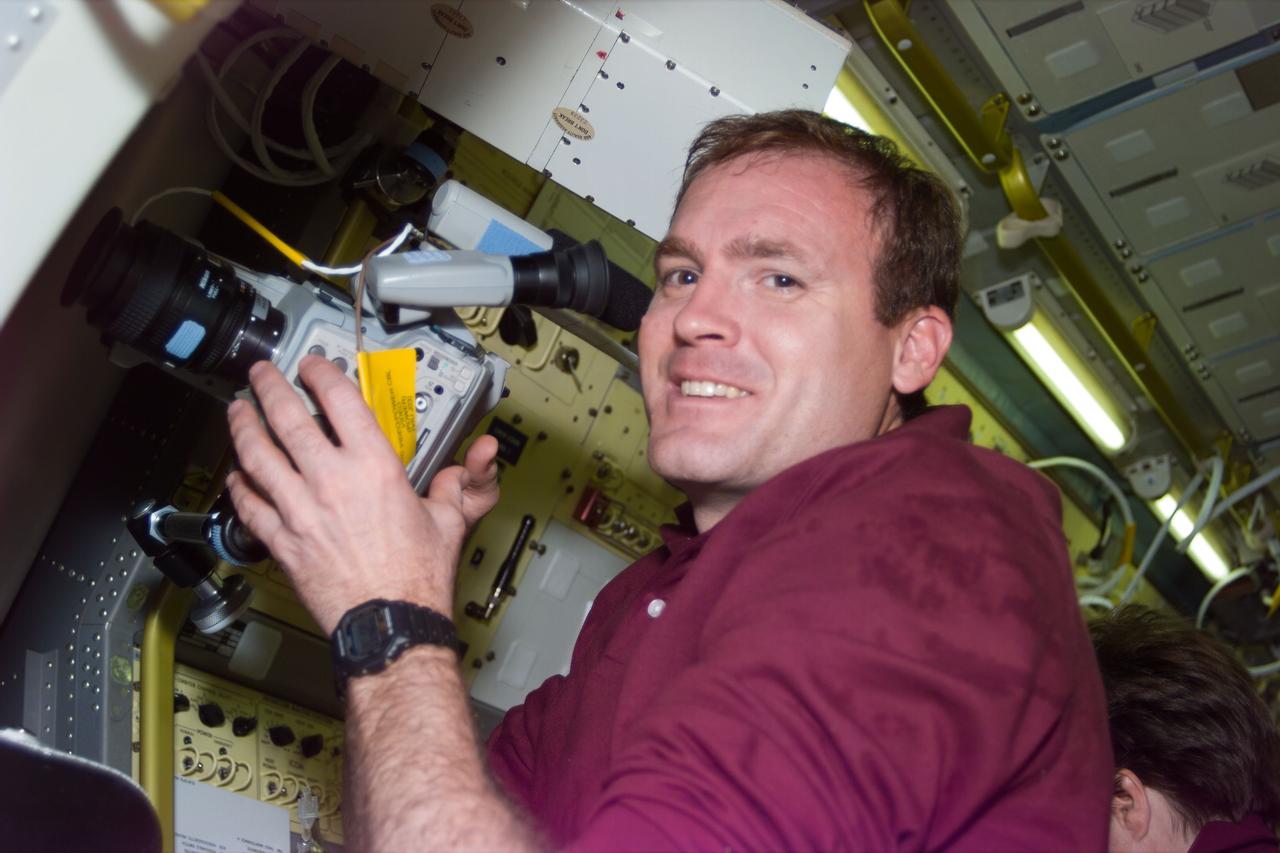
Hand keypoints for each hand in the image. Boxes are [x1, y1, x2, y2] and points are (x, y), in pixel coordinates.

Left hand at [224, 355, 499, 633]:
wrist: (389, 623)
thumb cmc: (417, 578)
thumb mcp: (449, 521)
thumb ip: (457, 484)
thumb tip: (475, 462)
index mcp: (374, 467)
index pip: (339, 401)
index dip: (321, 374)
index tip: (312, 366)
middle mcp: (331, 481)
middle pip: (288, 418)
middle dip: (269, 388)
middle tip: (261, 375)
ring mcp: (300, 510)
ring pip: (257, 456)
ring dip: (243, 427)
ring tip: (238, 411)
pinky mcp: (282, 540)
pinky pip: (249, 504)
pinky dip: (238, 484)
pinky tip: (237, 474)